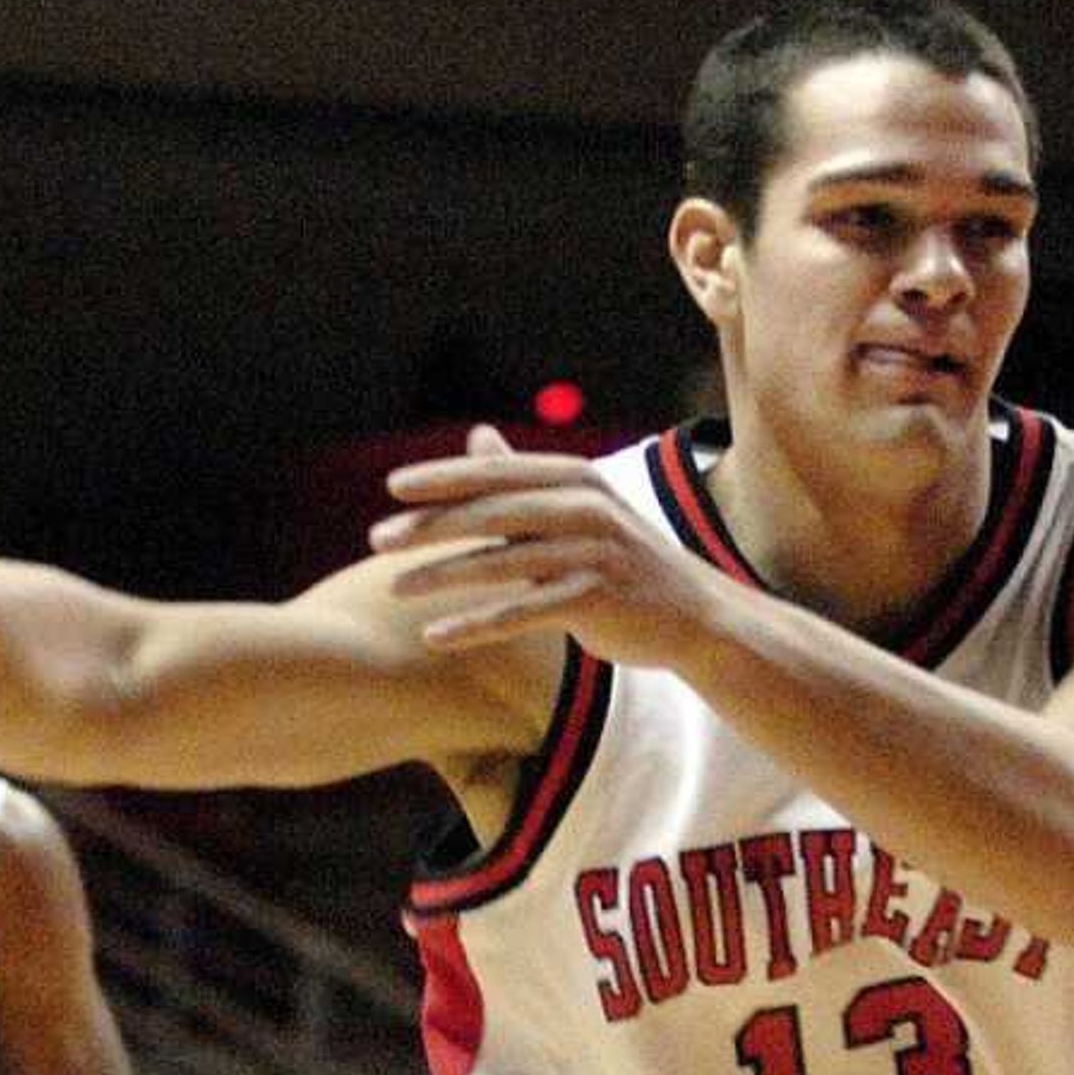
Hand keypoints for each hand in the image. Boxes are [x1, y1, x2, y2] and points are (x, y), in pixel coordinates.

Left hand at [373, 427, 742, 672]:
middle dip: (432, 525)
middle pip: (494, 512)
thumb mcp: (578, 510)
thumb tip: (477, 438)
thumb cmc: (624, 561)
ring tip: (394, 588)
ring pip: (502, 562)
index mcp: (577, 479)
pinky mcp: (596, 600)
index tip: (393, 486)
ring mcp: (593, 554)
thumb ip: (522, 481)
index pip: (499, 472)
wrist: (695, 616)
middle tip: (378, 538)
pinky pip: (522, 612)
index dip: (445, 478)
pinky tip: (435, 635)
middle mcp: (586, 509)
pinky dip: (476, 624)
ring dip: (443, 576)